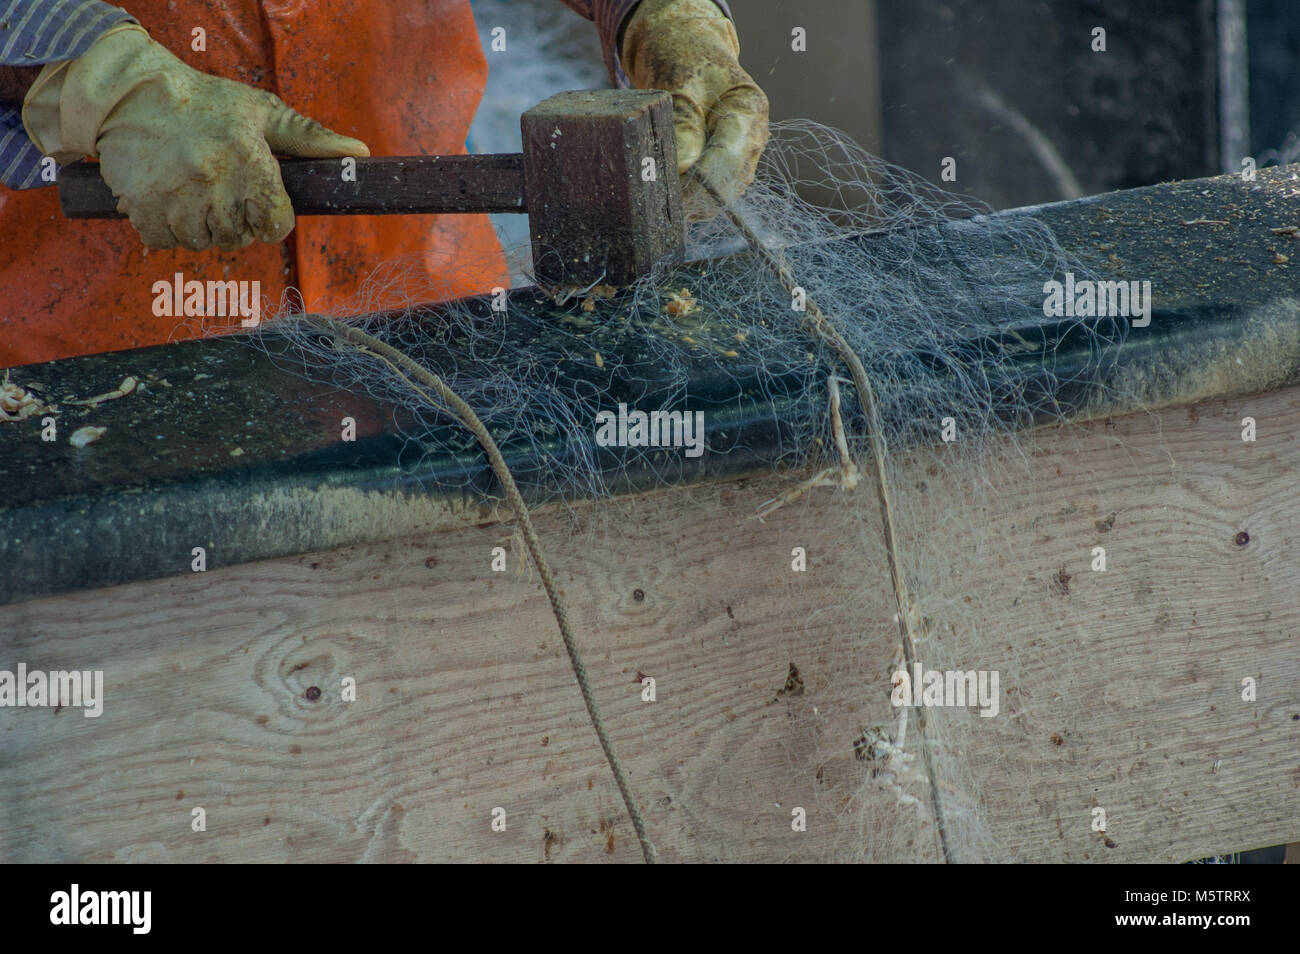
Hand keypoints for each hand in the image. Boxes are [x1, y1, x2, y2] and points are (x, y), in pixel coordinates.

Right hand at [23, 24, 368, 250]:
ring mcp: (178, 200)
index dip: (269, 217)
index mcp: (251, 165)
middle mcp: (216, 186)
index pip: (276, 227)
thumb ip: (310, 138)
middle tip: (219, 188)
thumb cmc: (205, 102)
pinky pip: (164, 240)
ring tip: (191, 188)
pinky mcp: (143, 207)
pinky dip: (166, 226)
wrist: (128, 92)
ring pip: (202, 243)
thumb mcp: (262, 111)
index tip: (256, 199)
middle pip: (239, 238)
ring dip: (200, 226)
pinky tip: (166, 195)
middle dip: (234, 221)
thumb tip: (359, 151)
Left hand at [620, 0, 768, 218]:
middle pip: (725, 186)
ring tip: (653, 194)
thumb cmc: (683, 61)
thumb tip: (680, 172)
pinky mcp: (731, 168)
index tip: (661, 193)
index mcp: (748, 110)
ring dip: (687, 201)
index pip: (725, 161)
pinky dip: (688, 197)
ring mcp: (746, 156)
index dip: (694, 183)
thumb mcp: (678, 88)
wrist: (690, 52)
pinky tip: (665, 190)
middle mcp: (755, 138)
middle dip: (688, 197)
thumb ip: (682, 130)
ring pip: (718, 197)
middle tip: (650, 197)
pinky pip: (711, 195)